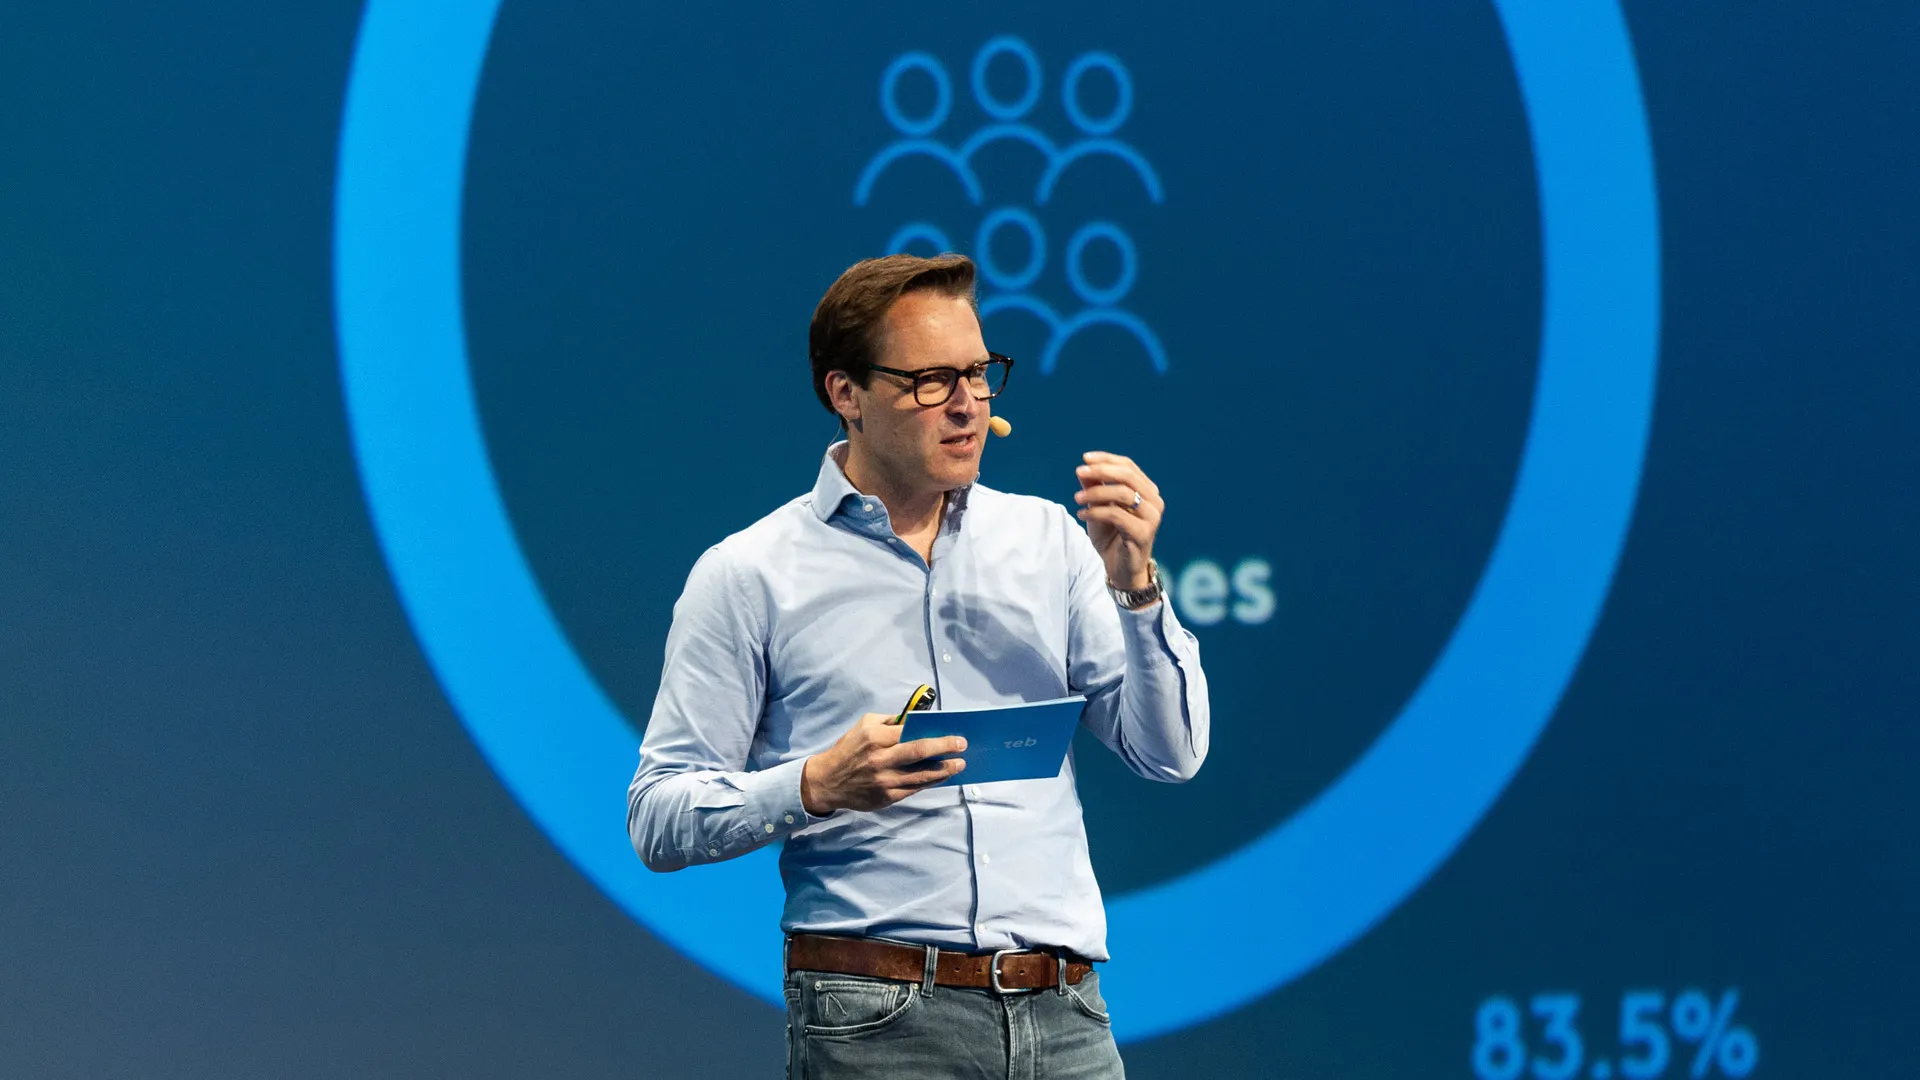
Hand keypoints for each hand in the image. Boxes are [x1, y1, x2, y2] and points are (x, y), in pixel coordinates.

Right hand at [801, 713, 967, 814]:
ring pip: (921, 775)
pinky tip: (940, 777)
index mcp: (875, 738)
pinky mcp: (886, 797)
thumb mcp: (864, 726)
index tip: (954, 734)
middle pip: (919, 752)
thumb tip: (917, 720)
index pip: (910, 733)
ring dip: (943, 770)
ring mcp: (884, 781)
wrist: (827, 781)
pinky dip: (929, 783)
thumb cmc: (849, 749)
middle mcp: (880, 759)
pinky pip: (914, 789)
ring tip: (958, 765)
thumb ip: (890, 722)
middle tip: (962, 746)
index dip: (935, 735)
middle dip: (944, 749)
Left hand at [1073, 450, 1162, 590]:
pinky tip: (1082, 514)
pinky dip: (1096, 512)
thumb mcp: (1098, 508)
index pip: (1128, 466)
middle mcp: (1154, 501)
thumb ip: (1094, 488)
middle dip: (1101, 471)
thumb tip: (1083, 470)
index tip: (1085, 458)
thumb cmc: (1111, 537)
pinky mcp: (1143, 534)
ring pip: (1123, 493)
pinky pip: (1117, 515)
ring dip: (1095, 493)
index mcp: (1147, 491)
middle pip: (1127, 476)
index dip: (1107, 459)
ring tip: (1077, 499)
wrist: (1120, 570)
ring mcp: (1152, 518)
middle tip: (1080, 472)